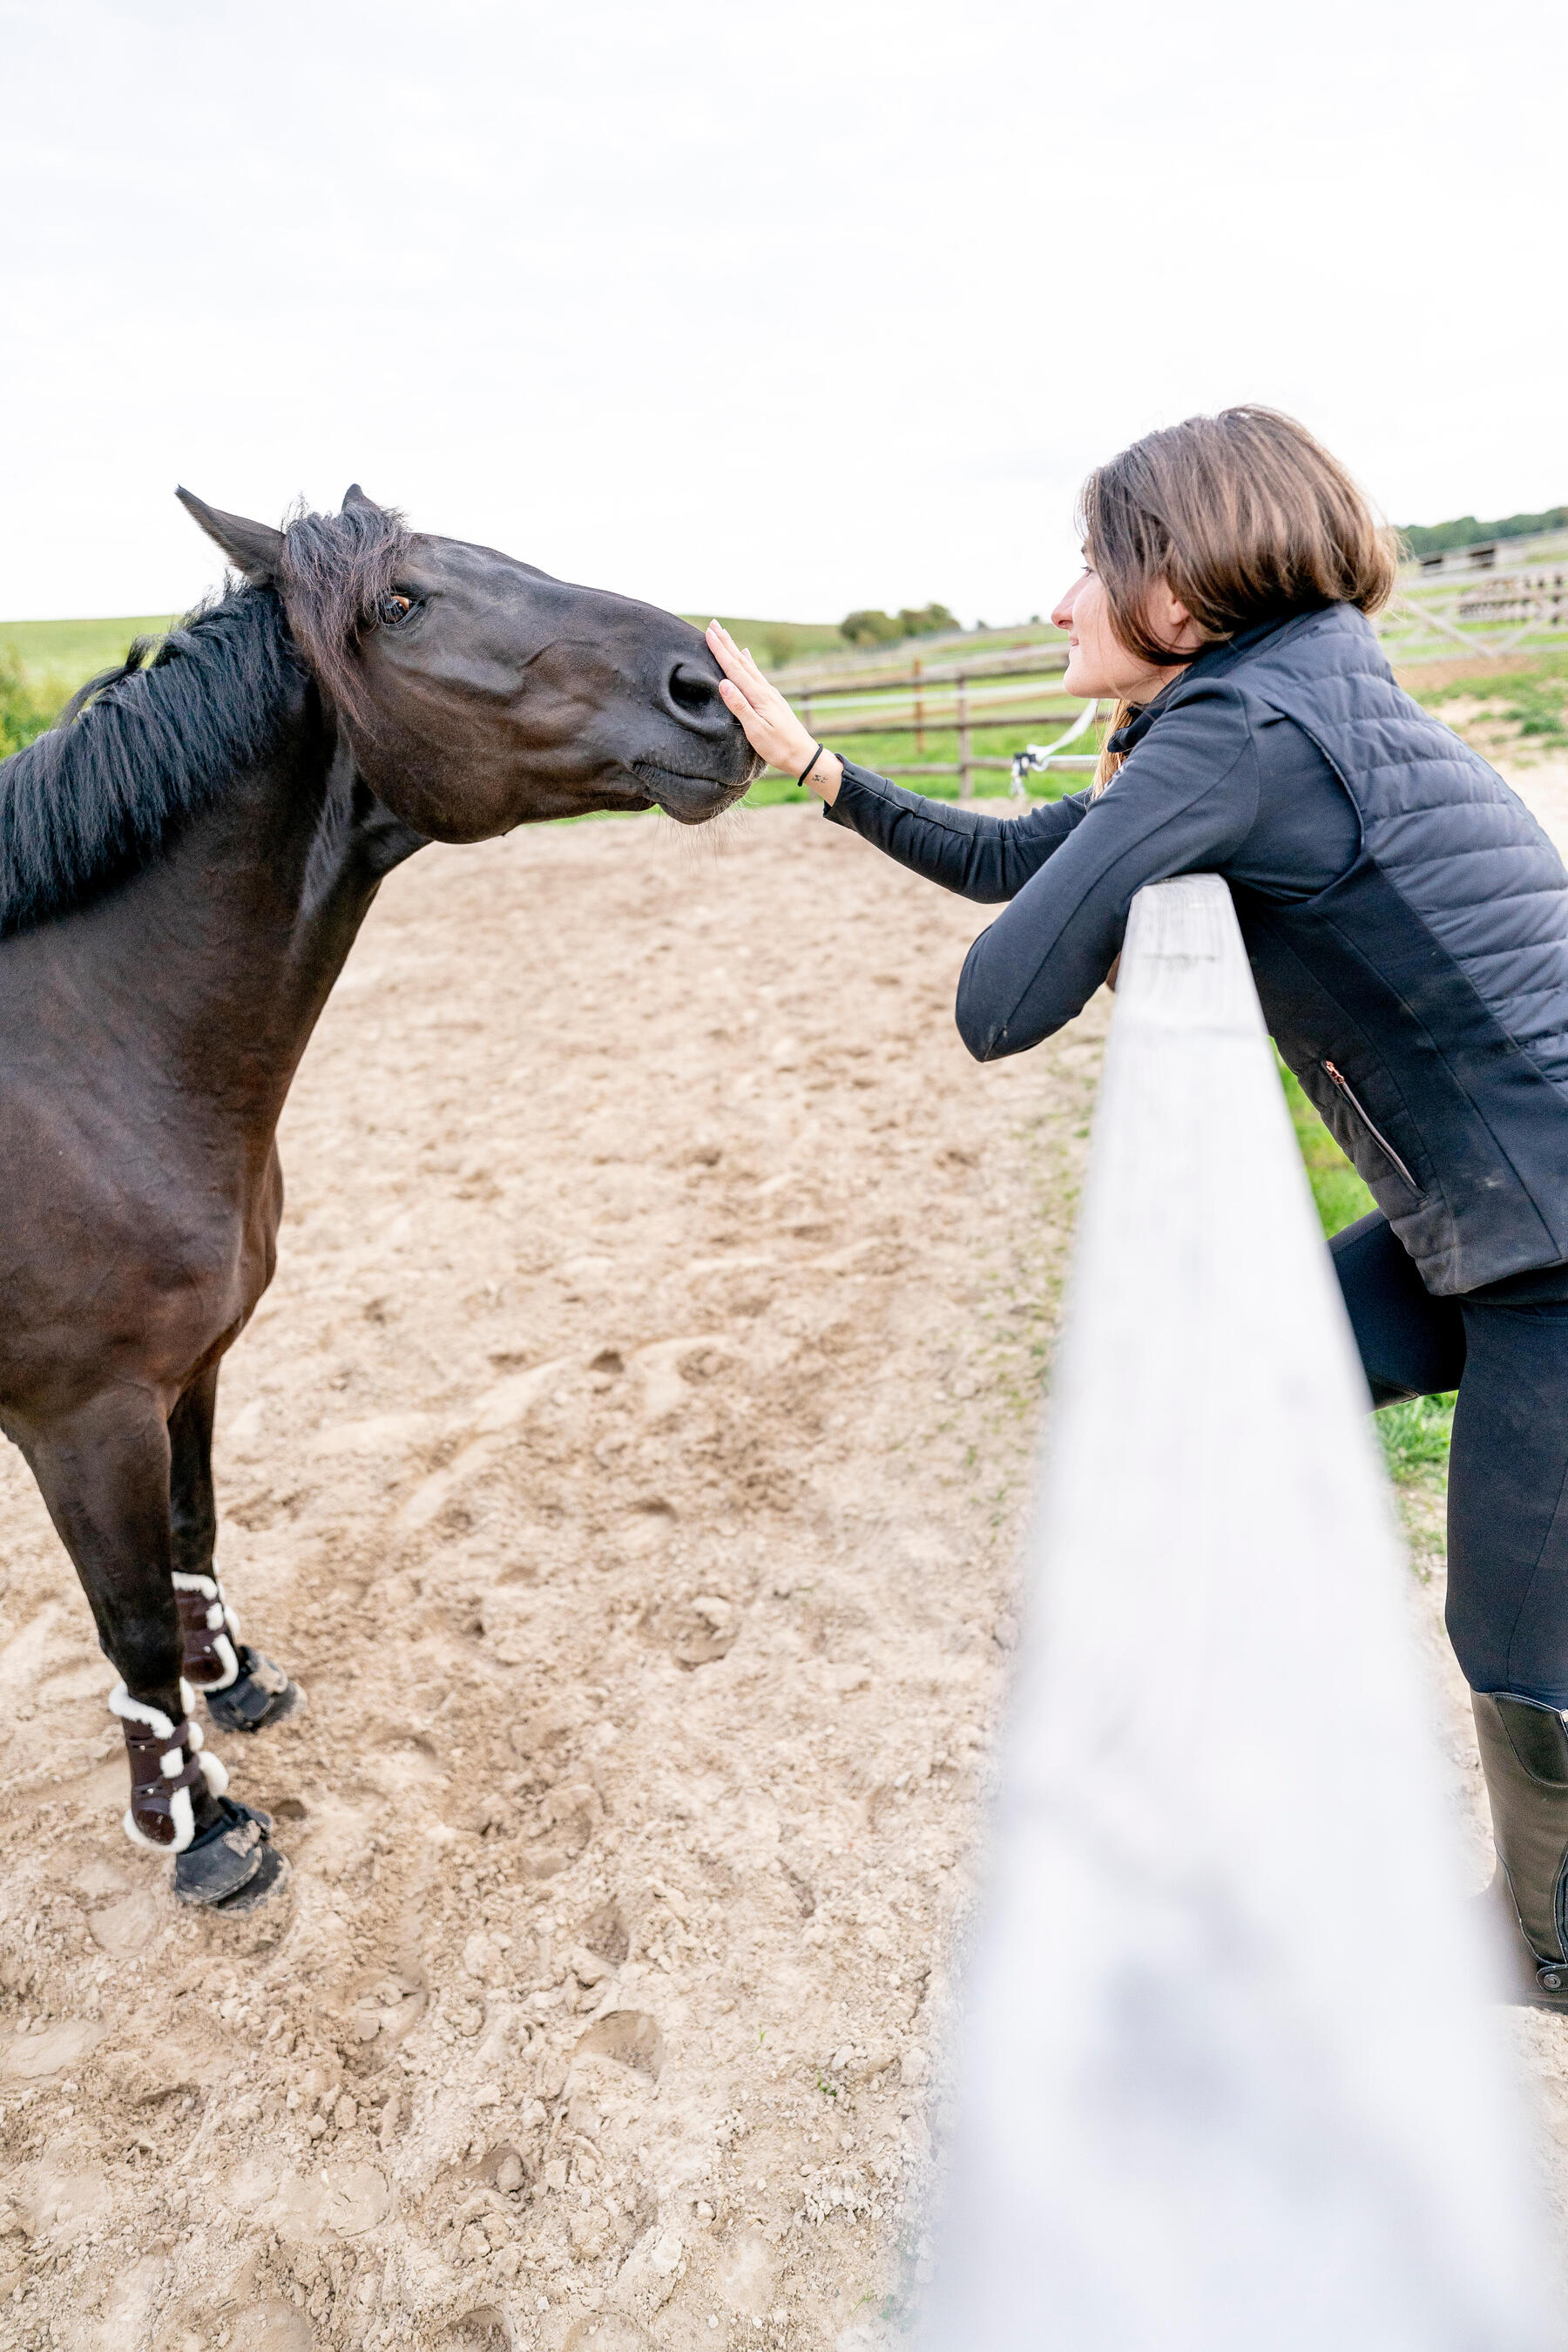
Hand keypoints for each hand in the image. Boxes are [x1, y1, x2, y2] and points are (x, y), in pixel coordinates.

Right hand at [705, 622, 842, 802]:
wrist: (804, 756)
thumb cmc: (779, 748)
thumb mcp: (756, 731)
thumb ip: (740, 707)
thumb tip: (723, 683)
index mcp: (758, 696)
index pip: (734, 669)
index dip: (720, 651)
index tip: (708, 633)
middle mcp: (764, 690)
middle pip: (741, 661)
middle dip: (726, 643)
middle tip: (713, 624)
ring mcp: (769, 693)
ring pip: (748, 665)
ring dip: (734, 648)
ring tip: (725, 634)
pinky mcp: (772, 698)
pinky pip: (756, 673)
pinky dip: (748, 661)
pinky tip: (747, 654)